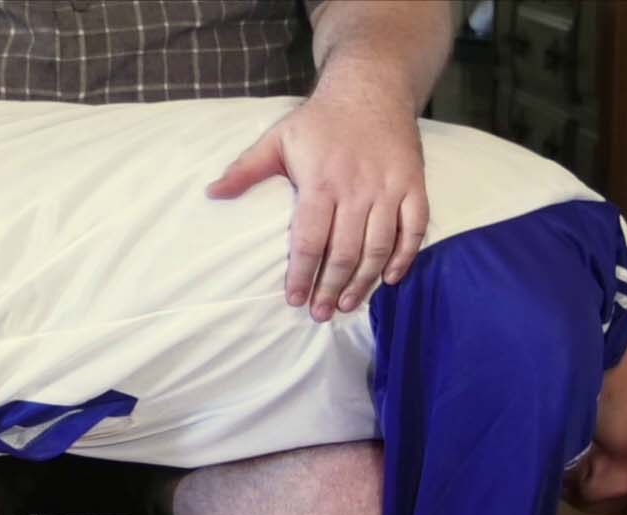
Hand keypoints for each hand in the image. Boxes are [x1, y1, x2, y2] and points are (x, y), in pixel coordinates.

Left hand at [206, 92, 427, 321]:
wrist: (371, 88)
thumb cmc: (320, 120)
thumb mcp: (277, 138)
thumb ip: (245, 169)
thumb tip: (212, 193)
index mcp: (321, 182)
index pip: (309, 240)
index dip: (302, 274)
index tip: (294, 299)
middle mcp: (357, 189)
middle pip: (345, 251)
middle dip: (330, 288)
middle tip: (320, 314)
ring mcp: (389, 189)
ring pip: (379, 246)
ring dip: (364, 281)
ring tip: (347, 305)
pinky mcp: (413, 185)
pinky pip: (414, 229)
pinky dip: (404, 257)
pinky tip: (389, 279)